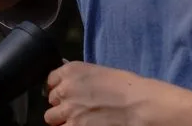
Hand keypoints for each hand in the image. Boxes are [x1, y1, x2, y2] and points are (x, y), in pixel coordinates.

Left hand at [46, 62, 182, 125]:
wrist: (140, 105)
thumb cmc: (127, 88)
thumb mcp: (99, 73)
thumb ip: (78, 79)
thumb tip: (67, 83)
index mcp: (71, 71)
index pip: (51, 80)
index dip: (59, 88)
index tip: (66, 94)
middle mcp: (65, 89)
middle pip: (51, 101)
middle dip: (61, 105)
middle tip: (76, 109)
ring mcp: (68, 111)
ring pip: (51, 118)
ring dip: (63, 120)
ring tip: (79, 120)